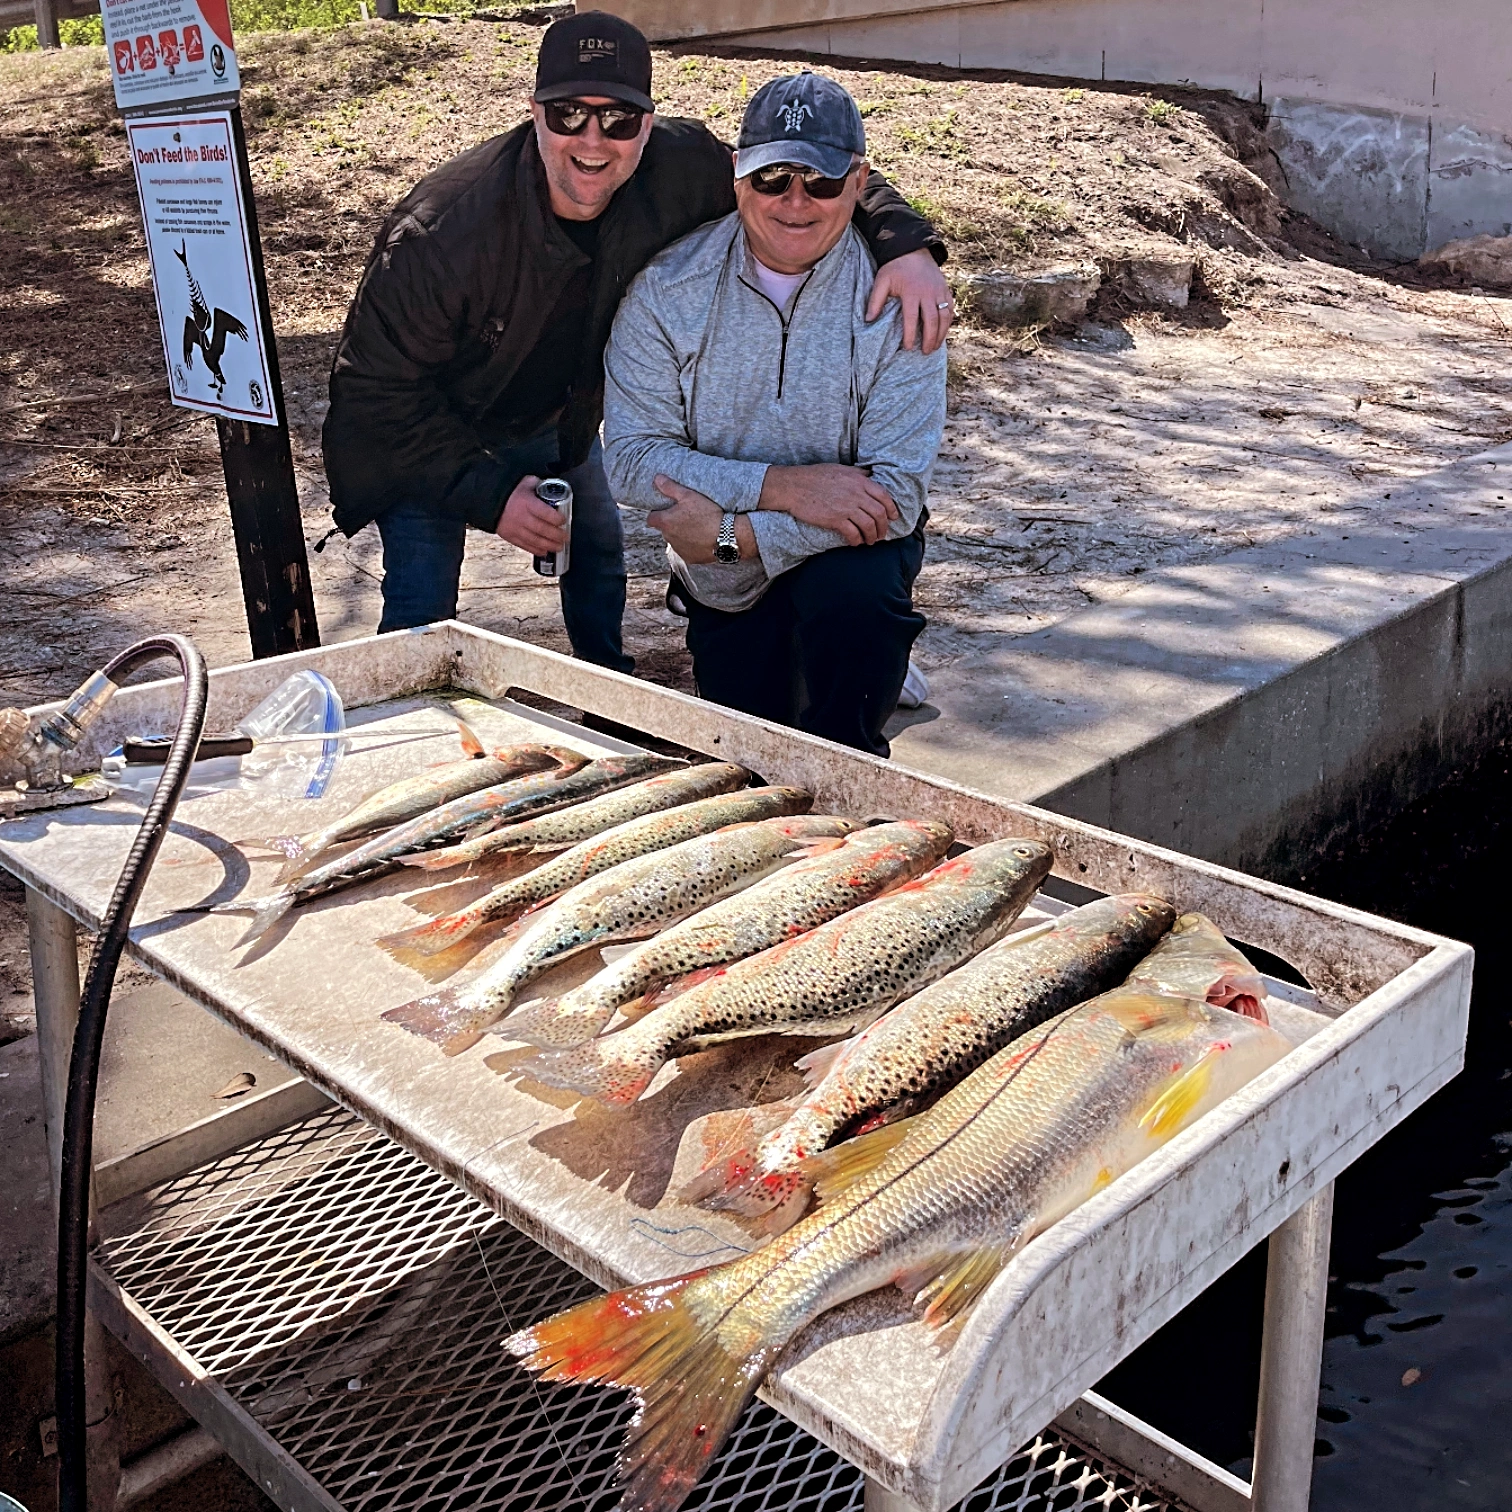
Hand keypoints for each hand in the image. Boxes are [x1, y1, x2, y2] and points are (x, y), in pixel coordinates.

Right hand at [495, 475, 567, 555]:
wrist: (487, 500)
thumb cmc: (509, 491)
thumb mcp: (525, 483)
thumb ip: (538, 485)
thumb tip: (552, 488)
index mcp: (526, 503)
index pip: (545, 513)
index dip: (557, 518)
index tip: (564, 520)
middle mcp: (521, 517)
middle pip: (542, 529)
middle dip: (556, 535)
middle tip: (565, 537)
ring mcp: (515, 529)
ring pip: (535, 540)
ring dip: (549, 545)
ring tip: (559, 546)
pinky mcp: (510, 536)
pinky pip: (525, 546)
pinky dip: (536, 550)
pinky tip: (545, 551)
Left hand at [648, 475, 754, 563]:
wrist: (726, 536)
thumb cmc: (707, 514)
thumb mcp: (688, 495)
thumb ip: (670, 487)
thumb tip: (656, 478)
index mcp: (665, 522)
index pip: (651, 519)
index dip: (657, 513)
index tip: (667, 510)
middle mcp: (668, 538)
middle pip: (664, 530)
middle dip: (671, 524)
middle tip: (686, 516)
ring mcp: (679, 549)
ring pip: (675, 540)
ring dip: (681, 535)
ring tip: (696, 527)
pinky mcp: (690, 558)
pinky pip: (686, 550)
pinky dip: (691, 545)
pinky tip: (702, 538)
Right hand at [758, 463, 897, 545]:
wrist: (794, 486)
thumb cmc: (816, 476)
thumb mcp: (841, 468)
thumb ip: (858, 473)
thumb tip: (871, 475)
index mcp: (859, 480)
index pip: (884, 496)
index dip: (891, 509)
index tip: (893, 518)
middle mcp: (856, 493)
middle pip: (879, 513)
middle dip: (883, 527)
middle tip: (882, 534)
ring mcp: (846, 507)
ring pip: (869, 525)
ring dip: (872, 536)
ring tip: (870, 541)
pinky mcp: (835, 519)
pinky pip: (853, 533)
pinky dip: (857, 540)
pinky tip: (855, 542)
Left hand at [866, 247, 953, 353]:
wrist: (913, 249)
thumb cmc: (895, 267)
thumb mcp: (882, 280)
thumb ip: (875, 300)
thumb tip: (868, 320)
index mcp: (912, 292)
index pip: (912, 318)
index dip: (911, 335)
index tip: (908, 348)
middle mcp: (928, 292)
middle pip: (932, 320)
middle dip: (929, 338)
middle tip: (925, 352)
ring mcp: (939, 291)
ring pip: (944, 316)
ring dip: (941, 334)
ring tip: (935, 347)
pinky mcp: (945, 289)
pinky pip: (950, 308)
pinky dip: (948, 322)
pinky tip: (943, 333)